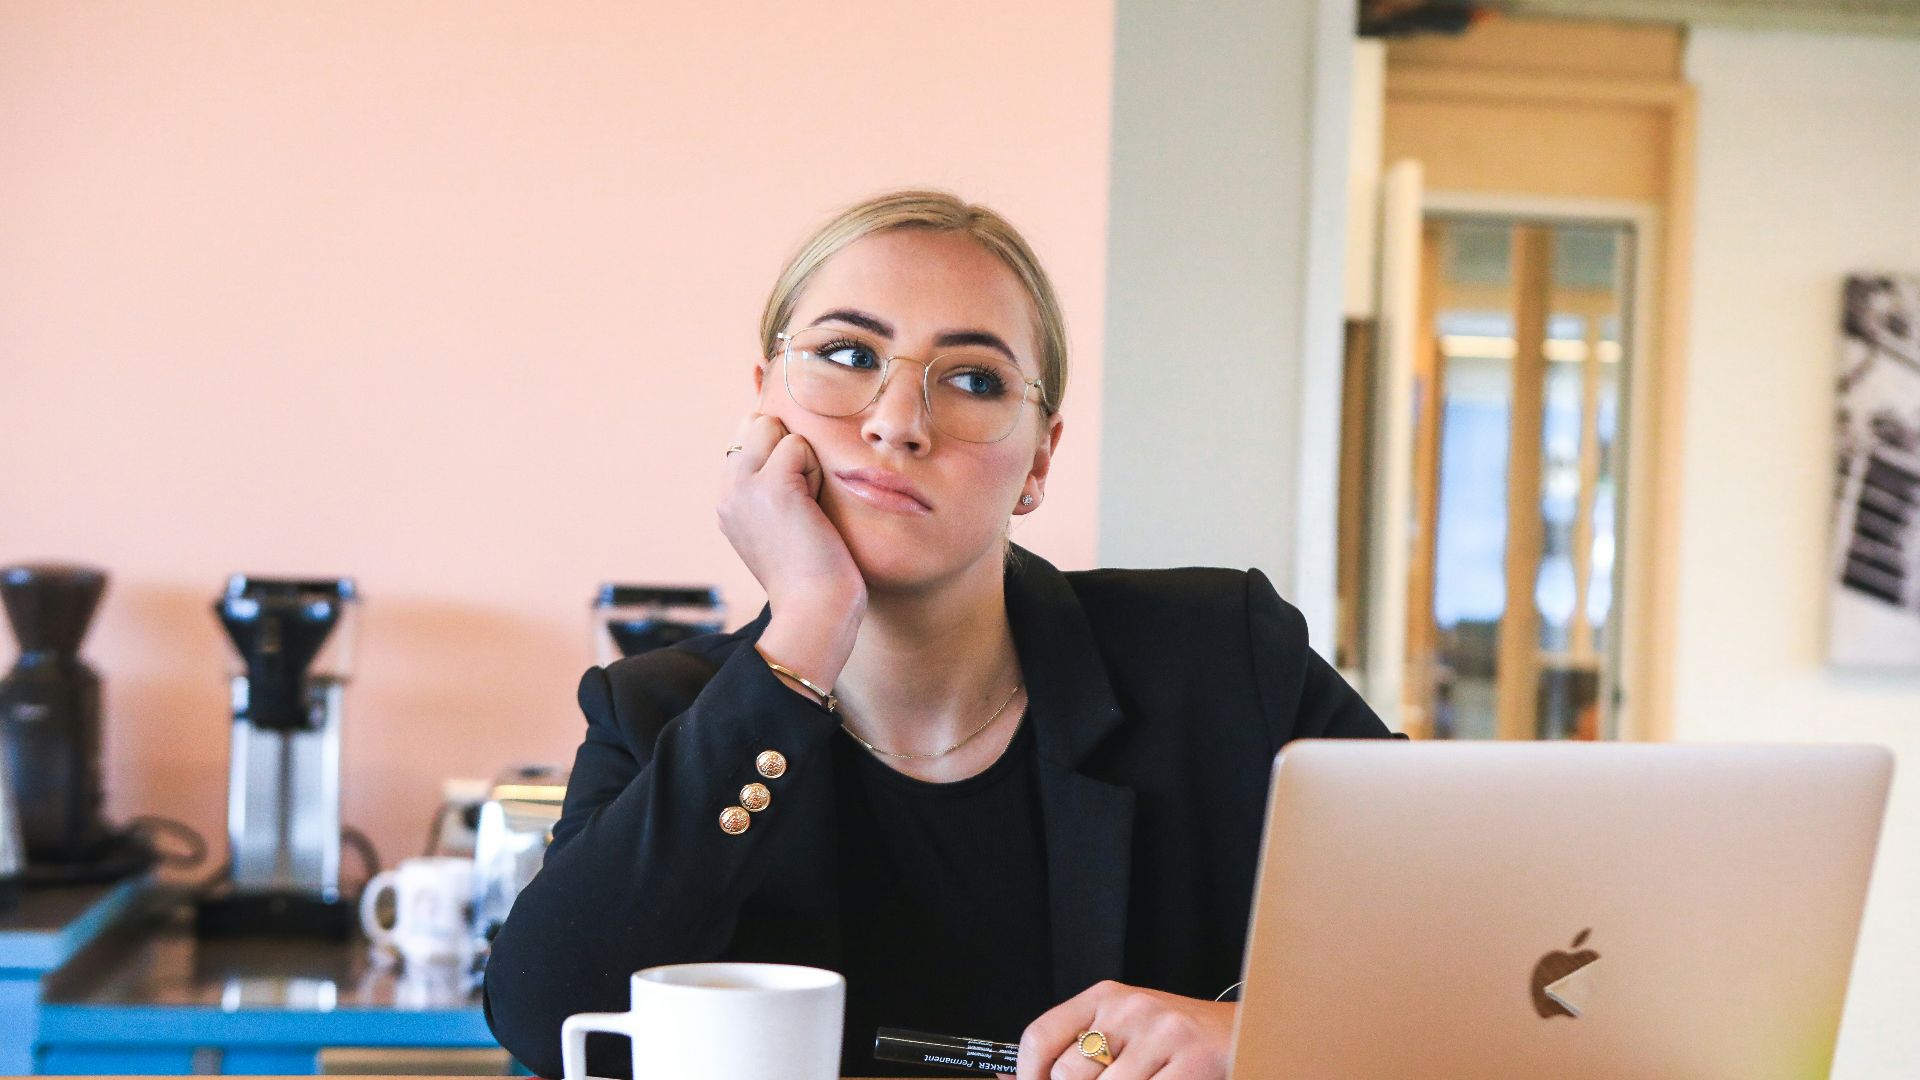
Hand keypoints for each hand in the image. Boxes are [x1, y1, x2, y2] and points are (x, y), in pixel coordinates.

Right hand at [717, 413, 865, 687]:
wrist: (814, 611)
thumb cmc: (813, 573)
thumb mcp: (781, 524)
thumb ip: (773, 485)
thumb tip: (789, 441)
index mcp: (727, 500)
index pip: (747, 437)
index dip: (780, 453)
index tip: (795, 500)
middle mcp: (726, 490)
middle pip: (757, 423)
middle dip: (789, 449)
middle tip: (803, 500)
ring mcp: (742, 486)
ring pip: (774, 428)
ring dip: (804, 460)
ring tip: (808, 506)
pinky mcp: (769, 486)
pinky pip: (797, 445)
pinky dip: (815, 470)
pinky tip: (812, 509)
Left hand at [1013, 981, 1234, 1079]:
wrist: (1247, 1031)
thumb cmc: (1178, 1038)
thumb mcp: (1124, 1030)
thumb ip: (1076, 1050)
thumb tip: (1011, 1078)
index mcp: (1105, 997)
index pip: (1040, 1036)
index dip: (1027, 1076)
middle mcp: (1129, 1009)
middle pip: (1067, 1074)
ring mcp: (1161, 1035)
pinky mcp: (1191, 1063)